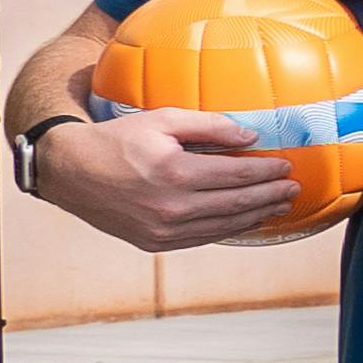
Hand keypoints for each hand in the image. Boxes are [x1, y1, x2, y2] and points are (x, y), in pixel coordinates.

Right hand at [30, 101, 302, 251]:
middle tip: (294, 189)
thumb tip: (250, 136)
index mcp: (175, 172)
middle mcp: (172, 206)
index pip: (237, 174)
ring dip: (257, 216)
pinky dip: (230, 229)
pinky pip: (204, 238)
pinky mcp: (155, 242)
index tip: (287, 166)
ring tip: (280, 206)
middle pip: (238, 203)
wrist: (69, 171)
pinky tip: (246, 220)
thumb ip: (209, 126)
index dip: (267, 172)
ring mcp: (164, 229)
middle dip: (271, 196)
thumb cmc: (117, 139)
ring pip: (225, 226)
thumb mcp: (161, 119)